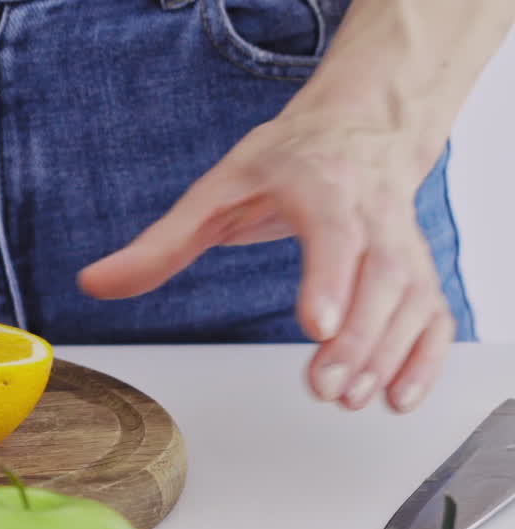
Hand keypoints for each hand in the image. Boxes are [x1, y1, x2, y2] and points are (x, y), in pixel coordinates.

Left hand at [77, 110, 453, 412]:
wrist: (358, 130)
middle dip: (358, 337)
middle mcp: (372, 212)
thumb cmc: (286, 161)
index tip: (317, 324)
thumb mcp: (214, 191)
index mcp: (318, 184)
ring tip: (348, 398)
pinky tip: (398, 396)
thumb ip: (158, 245)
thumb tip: (94, 283)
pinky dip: (425, 358)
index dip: (330, 277)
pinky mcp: (418, 271)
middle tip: (327, 386)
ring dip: (386, 355)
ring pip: (411, 300)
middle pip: (380, 276)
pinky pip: (434, 316)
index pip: (333, 230)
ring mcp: (402, 242)